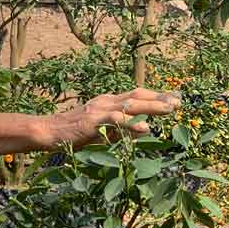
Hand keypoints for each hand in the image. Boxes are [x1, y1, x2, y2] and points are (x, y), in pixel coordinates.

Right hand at [52, 87, 181, 149]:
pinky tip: (145, 127)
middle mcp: (106, 101)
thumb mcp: (102, 129)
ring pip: (130, 105)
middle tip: (180, 101)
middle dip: (159, 97)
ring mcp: (99, 110)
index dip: (156, 95)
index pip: (136, 94)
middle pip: (137, 95)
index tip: (175, 97)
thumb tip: (144, 129)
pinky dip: (131, 123)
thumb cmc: (74, 133)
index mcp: (108, 101)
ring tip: (170, 109)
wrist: (48, 131)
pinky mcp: (93, 122)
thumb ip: (121, 128)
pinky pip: (115, 122)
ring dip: (152, 106)